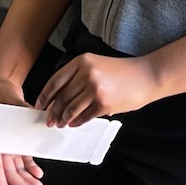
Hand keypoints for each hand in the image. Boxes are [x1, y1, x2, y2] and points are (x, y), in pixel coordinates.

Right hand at [0, 74, 45, 184]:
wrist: (1, 90)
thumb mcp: (10, 102)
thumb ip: (22, 112)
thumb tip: (36, 118)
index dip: (1, 184)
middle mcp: (0, 145)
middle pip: (9, 171)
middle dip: (20, 184)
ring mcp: (9, 145)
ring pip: (17, 167)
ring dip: (27, 178)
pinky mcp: (17, 142)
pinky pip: (24, 159)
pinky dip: (31, 167)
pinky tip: (38, 173)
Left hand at [37, 53, 159, 127]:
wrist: (146, 76)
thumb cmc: (121, 72)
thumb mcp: (96, 64)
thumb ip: (78, 76)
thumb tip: (59, 97)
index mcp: (82, 61)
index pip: (55, 80)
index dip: (45, 95)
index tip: (39, 105)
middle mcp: (86, 73)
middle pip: (61, 97)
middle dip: (53, 111)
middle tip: (49, 120)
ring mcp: (95, 88)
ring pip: (70, 108)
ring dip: (64, 119)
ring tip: (61, 123)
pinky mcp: (104, 103)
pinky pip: (84, 116)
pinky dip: (78, 122)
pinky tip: (75, 123)